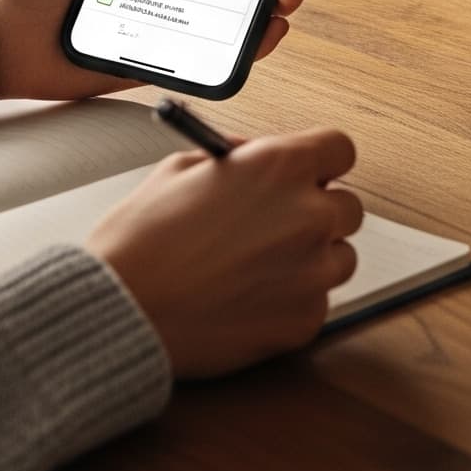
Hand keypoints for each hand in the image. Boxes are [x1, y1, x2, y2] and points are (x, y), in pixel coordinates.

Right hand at [87, 128, 361, 374]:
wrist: (123, 310)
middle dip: (317, 211)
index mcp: (279, 167)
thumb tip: (254, 158)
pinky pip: (317, 302)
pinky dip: (293, 300)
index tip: (306, 172)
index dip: (320, 161)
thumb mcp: (180, 168)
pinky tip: (248, 297)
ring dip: (311, 258)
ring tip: (257, 266)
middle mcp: (308, 215)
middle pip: (348, 206)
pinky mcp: (305, 321)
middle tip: (276, 223)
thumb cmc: (141, 239)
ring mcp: (312, 272)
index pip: (339, 149)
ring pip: (339, 257)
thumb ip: (234, 158)